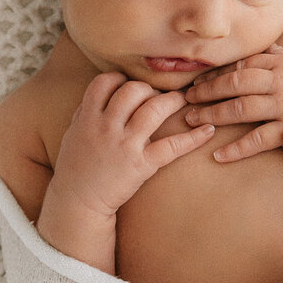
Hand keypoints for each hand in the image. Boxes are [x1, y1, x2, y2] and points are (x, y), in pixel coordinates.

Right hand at [51, 73, 215, 215]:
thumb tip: (102, 91)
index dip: (121, 78)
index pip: (106, 81)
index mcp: (87, 117)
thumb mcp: (74, 133)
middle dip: (150, 88)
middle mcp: (106, 127)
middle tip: (158, 95)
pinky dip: (193, 138)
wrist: (77, 203)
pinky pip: (172, 147)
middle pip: (133, 90)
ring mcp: (124, 145)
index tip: (130, 84)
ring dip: (173, 101)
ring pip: (154, 109)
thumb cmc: (76, 167)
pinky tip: (208, 131)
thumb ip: (86, 110)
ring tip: (183, 100)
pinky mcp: (141, 165)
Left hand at [182, 46, 282, 162]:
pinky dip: (238, 149)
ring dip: (213, 114)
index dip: (217, 72)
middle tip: (185, 99)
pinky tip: (219, 155)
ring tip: (193, 120)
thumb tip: (257, 46)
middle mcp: (279, 83)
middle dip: (207, 90)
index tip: (198, 79)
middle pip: (235, 83)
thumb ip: (276, 53)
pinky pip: (260, 140)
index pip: (241, 64)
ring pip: (242, 109)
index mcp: (280, 63)